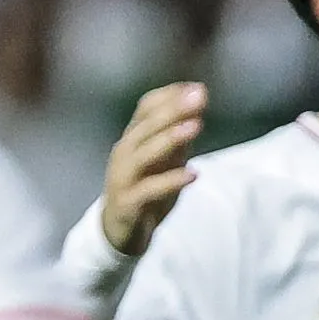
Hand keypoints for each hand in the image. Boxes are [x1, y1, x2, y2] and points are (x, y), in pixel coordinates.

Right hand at [98, 83, 209, 255]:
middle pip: (146, 126)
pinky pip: (150, 190)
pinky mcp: (128, 203)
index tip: (197, 88)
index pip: (147, 108)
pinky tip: (193, 174)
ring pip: (144, 154)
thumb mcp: (165, 161)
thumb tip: (198, 105)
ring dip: (170, 139)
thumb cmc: (145, 190)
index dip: (170, 96)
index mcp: (132, 139)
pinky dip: (171, 181)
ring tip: (195, 127)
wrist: (119, 231)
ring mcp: (123, 178)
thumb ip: (179, 137)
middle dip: (174, 110)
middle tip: (199, 96)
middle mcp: (124, 153)